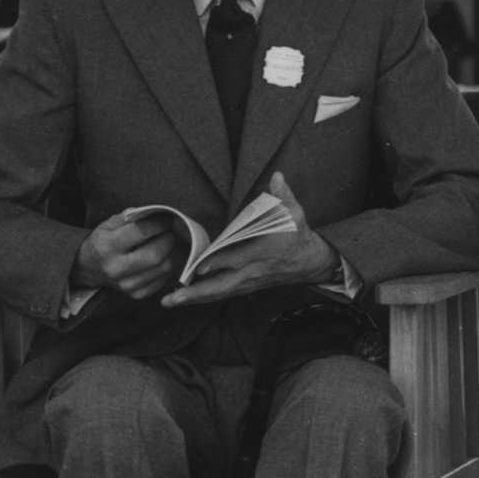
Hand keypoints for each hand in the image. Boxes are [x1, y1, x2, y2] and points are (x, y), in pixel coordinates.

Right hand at [71, 212, 181, 300]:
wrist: (89, 267)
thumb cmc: (104, 241)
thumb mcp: (110, 224)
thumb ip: (132, 217)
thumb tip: (157, 213)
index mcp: (107, 246)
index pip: (142, 232)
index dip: (159, 223)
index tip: (166, 219)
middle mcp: (116, 268)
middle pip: (156, 254)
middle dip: (169, 239)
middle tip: (168, 232)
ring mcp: (126, 285)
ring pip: (164, 268)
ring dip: (170, 253)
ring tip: (164, 244)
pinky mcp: (136, 295)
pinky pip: (163, 280)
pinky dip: (166, 267)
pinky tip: (159, 259)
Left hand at [160, 172, 338, 307]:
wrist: (309, 262)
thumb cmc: (298, 235)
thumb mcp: (295, 213)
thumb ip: (283, 195)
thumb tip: (277, 175)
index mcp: (262, 252)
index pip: (236, 259)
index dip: (217, 263)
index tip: (199, 267)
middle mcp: (252, 271)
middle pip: (220, 286)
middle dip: (196, 294)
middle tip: (172, 299)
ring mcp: (248, 282)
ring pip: (218, 293)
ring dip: (194, 299)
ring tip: (169, 302)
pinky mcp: (246, 286)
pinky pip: (222, 294)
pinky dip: (203, 298)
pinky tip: (185, 299)